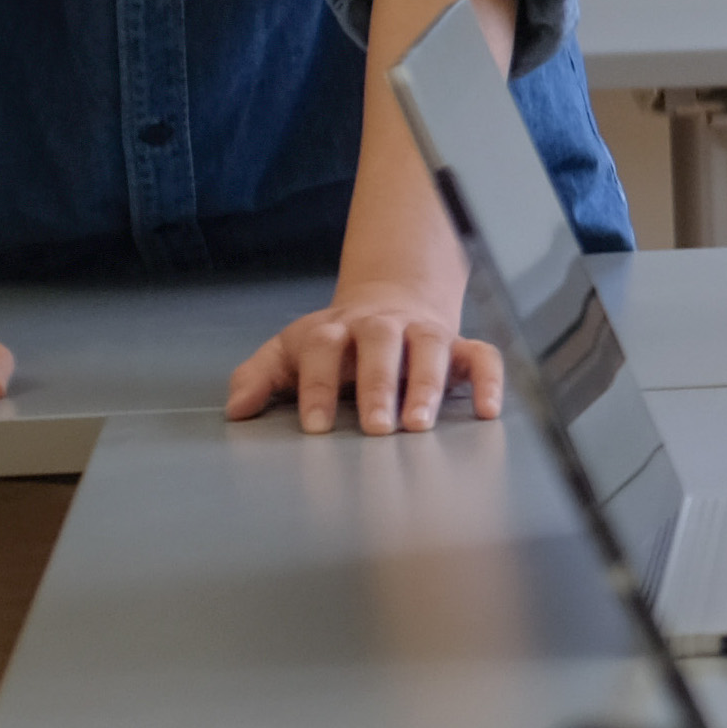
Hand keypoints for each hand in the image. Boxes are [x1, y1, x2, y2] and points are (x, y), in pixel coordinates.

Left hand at [226, 284, 504, 437]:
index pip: (323, 349)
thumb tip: (236, 410)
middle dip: (378, 385)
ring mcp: (424, 333)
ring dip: (425, 385)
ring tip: (419, 424)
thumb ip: (259, 376)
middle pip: (379, 343)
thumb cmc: (336, 343)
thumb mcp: (290, 351)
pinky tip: (488, 412)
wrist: (391, 300)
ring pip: (429, 347)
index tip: (316, 426)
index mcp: (336, 329)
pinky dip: (489, 380)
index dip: (318, 386)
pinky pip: (482, 355)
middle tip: (376, 427)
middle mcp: (382, 326)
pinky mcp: (459, 346)